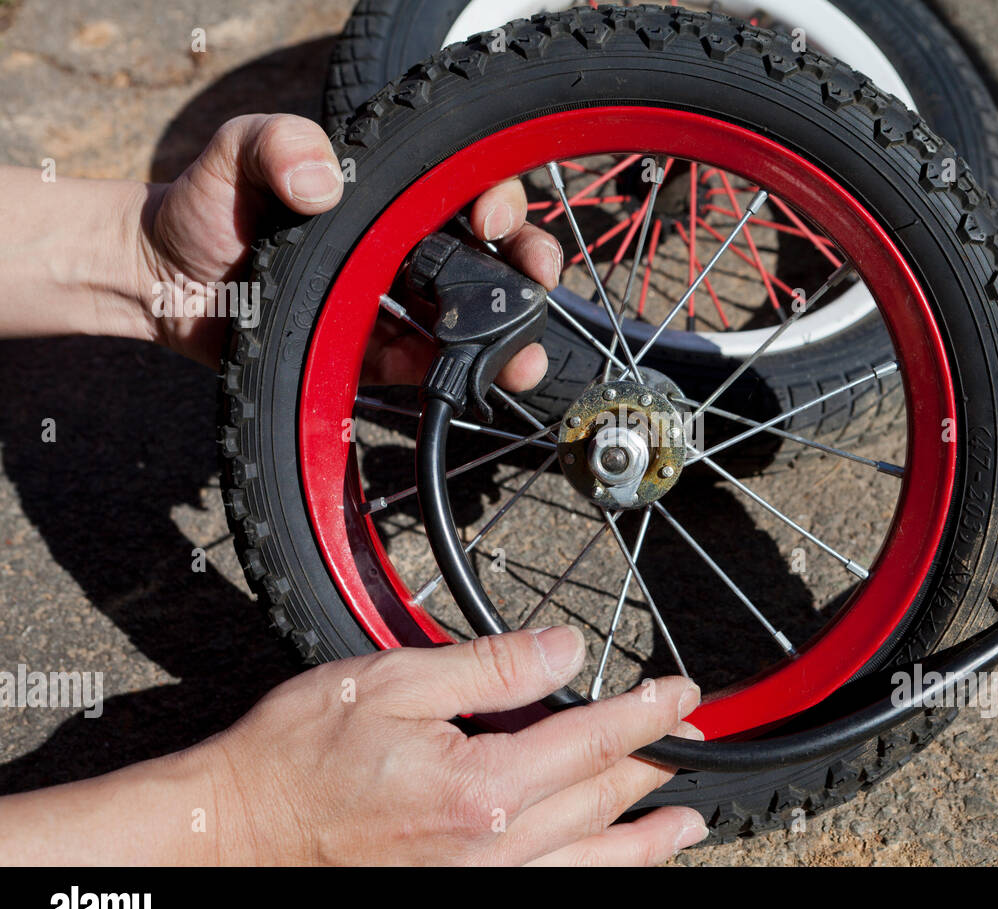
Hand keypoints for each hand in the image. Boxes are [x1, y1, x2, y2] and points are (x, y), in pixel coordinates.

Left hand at [136, 113, 561, 388]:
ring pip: (466, 316)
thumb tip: (320, 182)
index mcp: (385, 193)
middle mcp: (398, 245)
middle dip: (525, 268)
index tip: (489, 220)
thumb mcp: (236, 154)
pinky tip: (473, 377)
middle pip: (485, 254)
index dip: (496, 200)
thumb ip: (274, 143)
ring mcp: (387, 302)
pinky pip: (418, 365)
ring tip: (526, 355)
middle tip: (537, 282)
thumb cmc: (202, 207)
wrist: (159, 282)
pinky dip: (449, 374)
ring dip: (507, 334)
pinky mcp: (366, 352)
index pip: (464, 188)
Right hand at [205, 626, 707, 864]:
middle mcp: (491, 848)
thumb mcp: (392, 681)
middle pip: (600, 799)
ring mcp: (477, 886)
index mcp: (481, 784)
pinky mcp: (459, 902)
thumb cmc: (296, 758)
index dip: (645, 712)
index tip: (679, 693)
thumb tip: (565, 650)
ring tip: (685, 825)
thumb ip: (490, 668)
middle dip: (654, 766)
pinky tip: (610, 867)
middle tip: (691, 744)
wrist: (234, 835)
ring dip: (645, 841)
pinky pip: (550, 893)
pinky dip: (594, 877)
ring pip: (590, 863)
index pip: (591, 739)